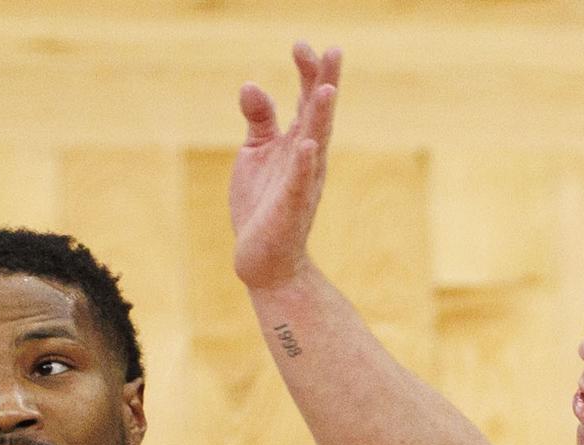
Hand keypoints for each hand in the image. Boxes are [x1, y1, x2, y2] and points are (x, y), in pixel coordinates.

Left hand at [230, 41, 341, 289]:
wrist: (263, 259)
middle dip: (324, 84)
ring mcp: (301, 183)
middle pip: (318, 115)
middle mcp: (306, 159)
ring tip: (325, 89)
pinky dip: (302, 165)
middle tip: (333, 50)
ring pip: (314, 145)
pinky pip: (298, 184)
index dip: (308, 72)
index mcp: (298, 142)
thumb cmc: (262, 205)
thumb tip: (250, 84)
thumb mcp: (255, 153)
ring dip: (321, 118)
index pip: (308, 101)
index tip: (303, 45)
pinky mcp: (288, 208)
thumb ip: (258, 119)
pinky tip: (305, 146)